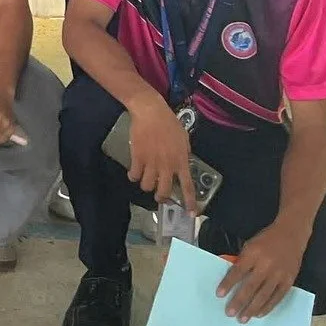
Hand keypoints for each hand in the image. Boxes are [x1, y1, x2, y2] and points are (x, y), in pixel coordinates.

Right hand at [127, 97, 197, 212]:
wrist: (150, 112)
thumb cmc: (169, 122)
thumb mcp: (183, 139)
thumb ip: (184, 153)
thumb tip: (183, 162)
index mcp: (181, 161)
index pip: (187, 186)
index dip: (189, 202)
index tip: (191, 213)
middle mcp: (167, 166)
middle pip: (164, 191)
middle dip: (162, 197)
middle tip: (160, 195)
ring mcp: (151, 163)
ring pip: (148, 186)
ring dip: (147, 187)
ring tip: (146, 181)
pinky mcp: (138, 158)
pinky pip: (134, 175)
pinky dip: (133, 176)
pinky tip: (133, 173)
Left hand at [217, 217, 309, 321]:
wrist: (291, 234)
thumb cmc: (267, 239)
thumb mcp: (250, 245)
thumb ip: (242, 260)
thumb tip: (232, 278)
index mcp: (253, 253)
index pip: (237, 271)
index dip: (228, 284)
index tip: (219, 294)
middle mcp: (266, 264)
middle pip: (250, 286)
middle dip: (239, 301)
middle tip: (230, 312)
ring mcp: (279, 274)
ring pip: (264, 295)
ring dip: (252, 308)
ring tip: (243, 318)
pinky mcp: (289, 280)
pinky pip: (277, 297)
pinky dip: (268, 307)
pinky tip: (259, 313)